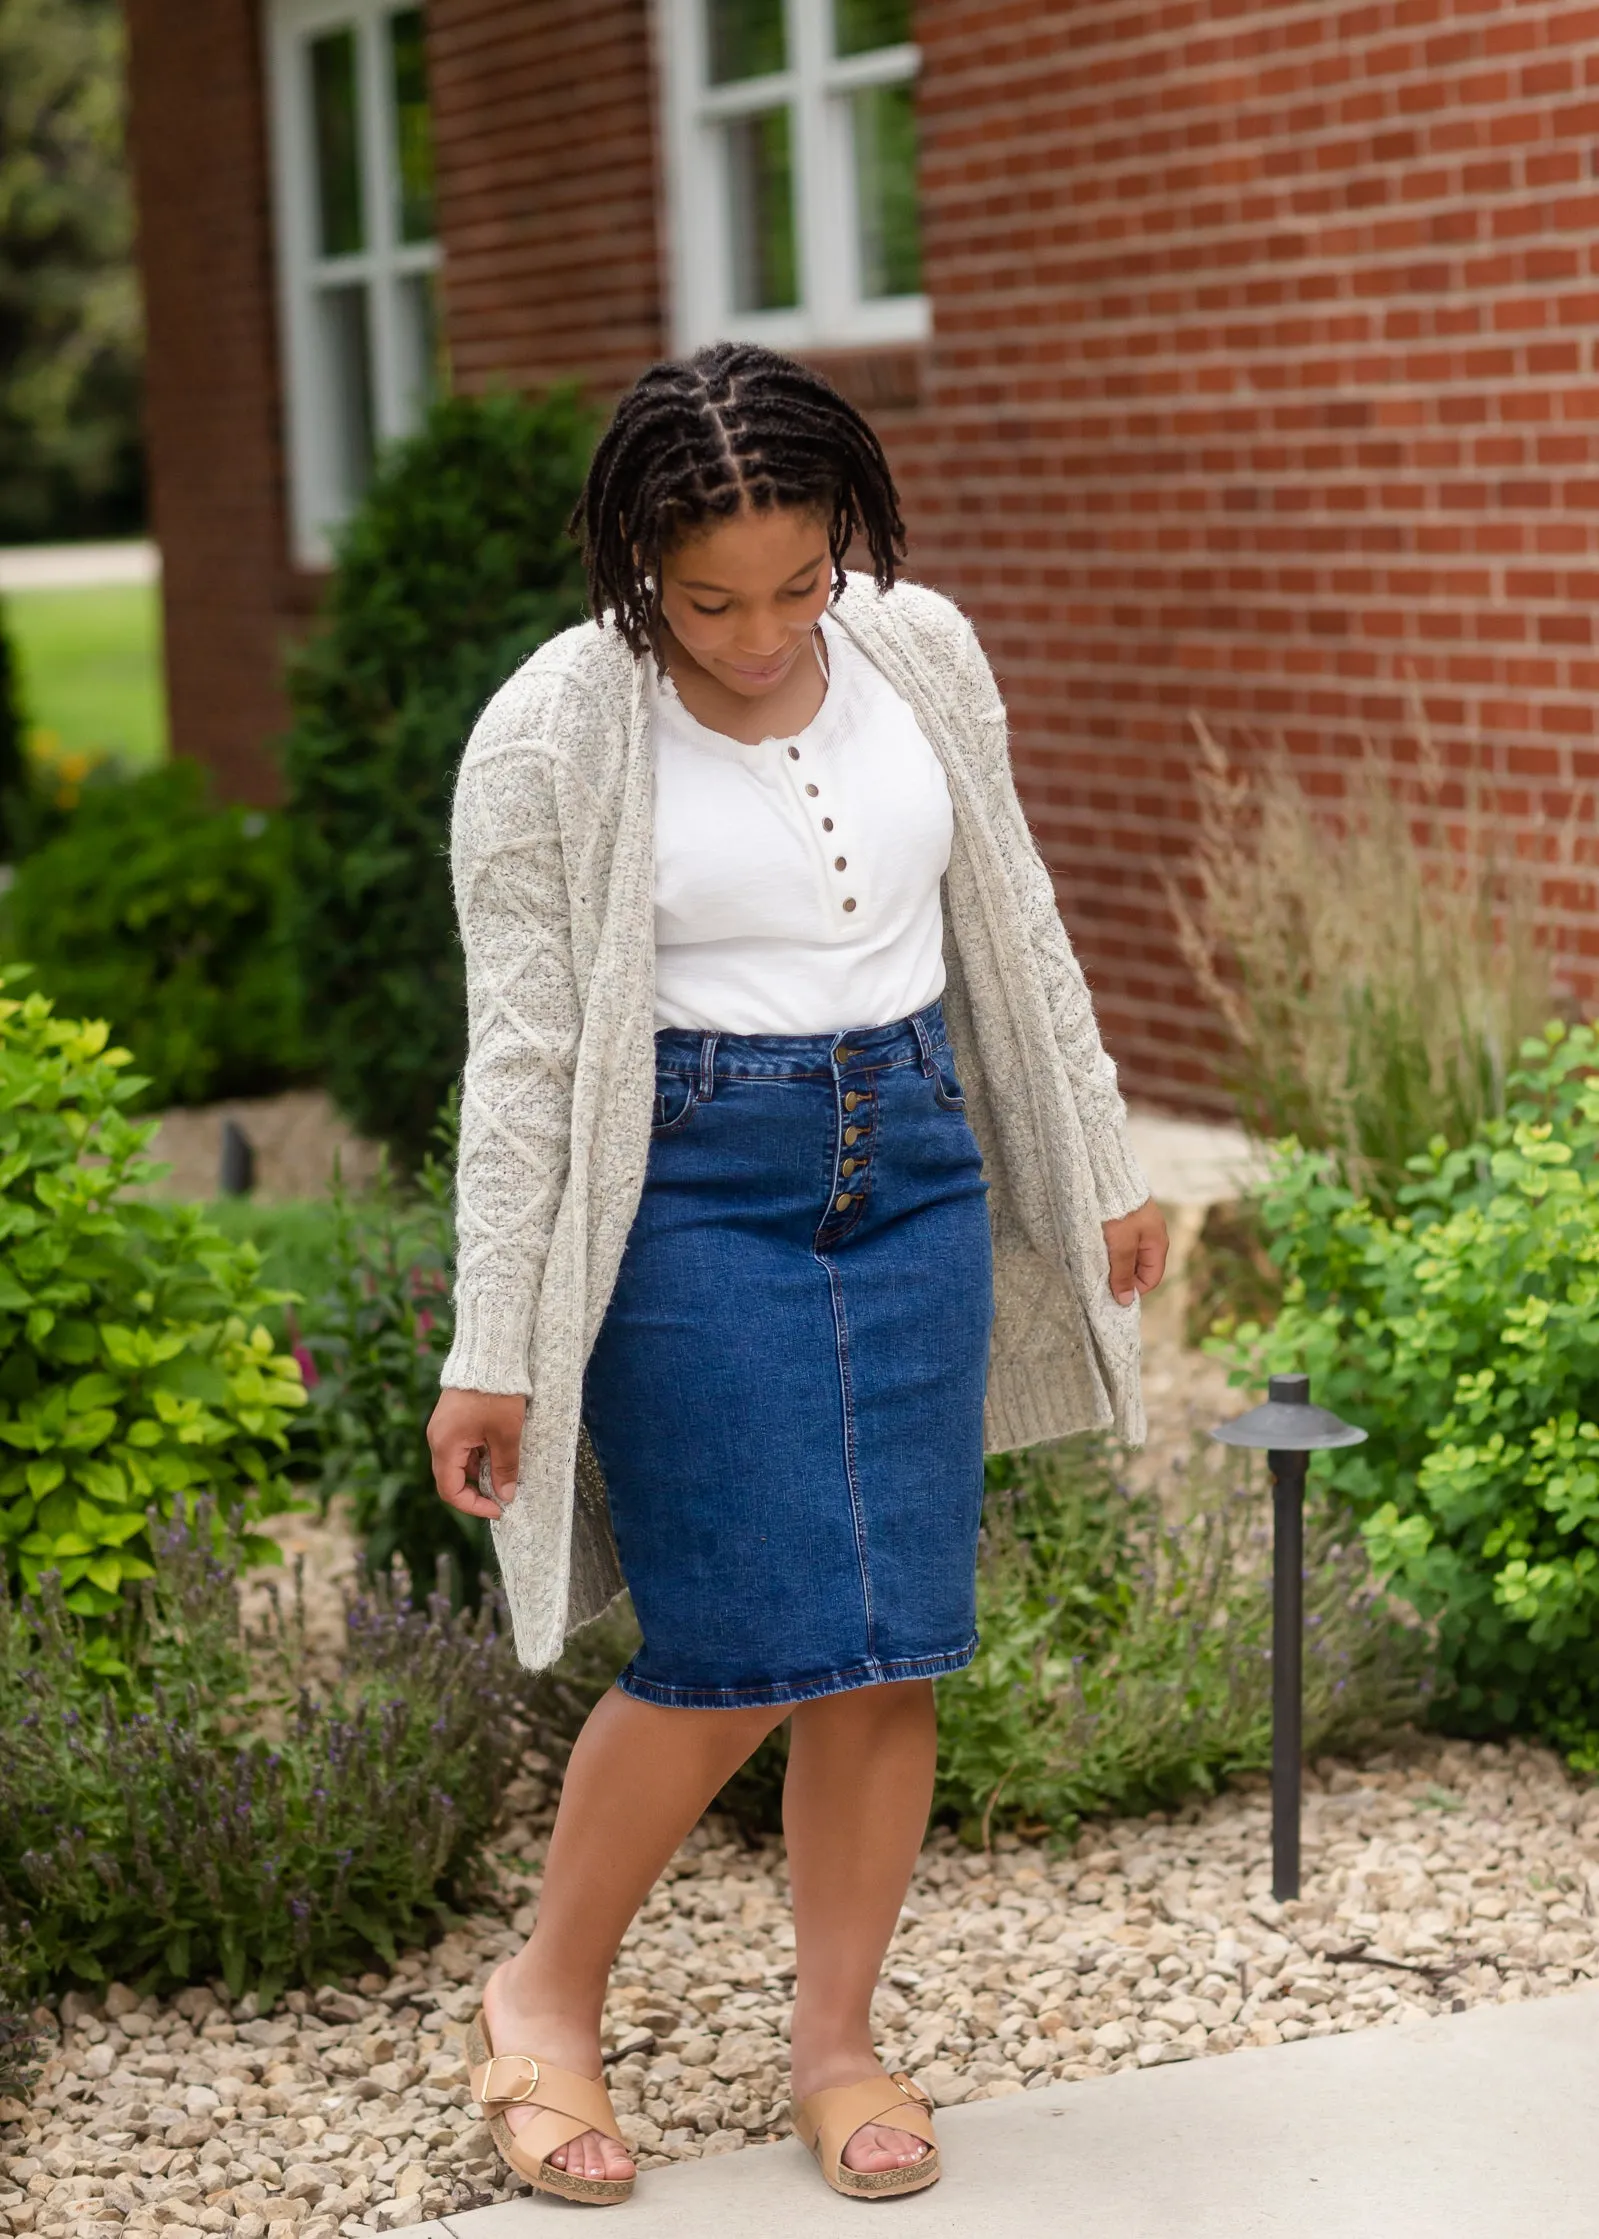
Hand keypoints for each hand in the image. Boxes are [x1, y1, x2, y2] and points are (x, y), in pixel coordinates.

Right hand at [427, 1388, 526, 1519]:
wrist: (489, 1355)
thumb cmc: (497, 1394)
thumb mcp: (507, 1434)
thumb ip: (504, 1468)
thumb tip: (505, 1495)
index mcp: (445, 1445)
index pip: (450, 1490)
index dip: (474, 1505)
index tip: (499, 1508)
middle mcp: (437, 1439)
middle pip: (451, 1478)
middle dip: (477, 1491)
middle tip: (503, 1494)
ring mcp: (442, 1428)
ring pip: (458, 1463)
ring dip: (479, 1472)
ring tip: (505, 1470)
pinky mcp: (451, 1419)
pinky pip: (461, 1447)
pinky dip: (478, 1455)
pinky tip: (498, 1451)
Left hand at [1102, 1198, 1168, 1306]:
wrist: (1106, 1174)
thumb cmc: (1117, 1209)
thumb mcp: (1120, 1244)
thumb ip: (1122, 1273)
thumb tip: (1126, 1301)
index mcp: (1158, 1242)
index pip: (1151, 1278)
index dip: (1133, 1289)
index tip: (1112, 1291)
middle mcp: (1151, 1236)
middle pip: (1138, 1268)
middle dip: (1120, 1275)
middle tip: (1101, 1276)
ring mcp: (1137, 1226)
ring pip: (1126, 1255)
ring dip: (1112, 1261)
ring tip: (1096, 1260)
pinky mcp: (1123, 1218)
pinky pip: (1118, 1242)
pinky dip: (1108, 1248)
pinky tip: (1095, 1246)